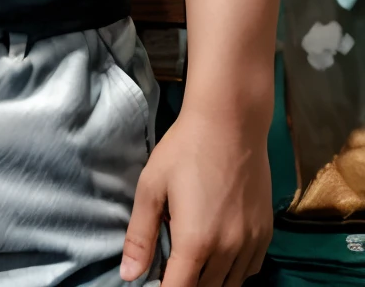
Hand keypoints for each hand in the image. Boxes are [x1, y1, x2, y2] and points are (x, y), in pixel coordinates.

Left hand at [121, 111, 272, 286]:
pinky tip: (219, 256)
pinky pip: (250, 270)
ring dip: (210, 282)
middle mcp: (228, 250)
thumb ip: (140, 235)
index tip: (156, 283)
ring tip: (193, 262)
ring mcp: (250, 243)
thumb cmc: (185, 149)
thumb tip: (127, 275)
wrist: (230, 122)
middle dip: (186, 285)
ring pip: (230, 286)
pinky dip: (234, 273)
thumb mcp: (151, 186)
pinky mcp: (265, 232)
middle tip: (171, 267)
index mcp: (195, 242)